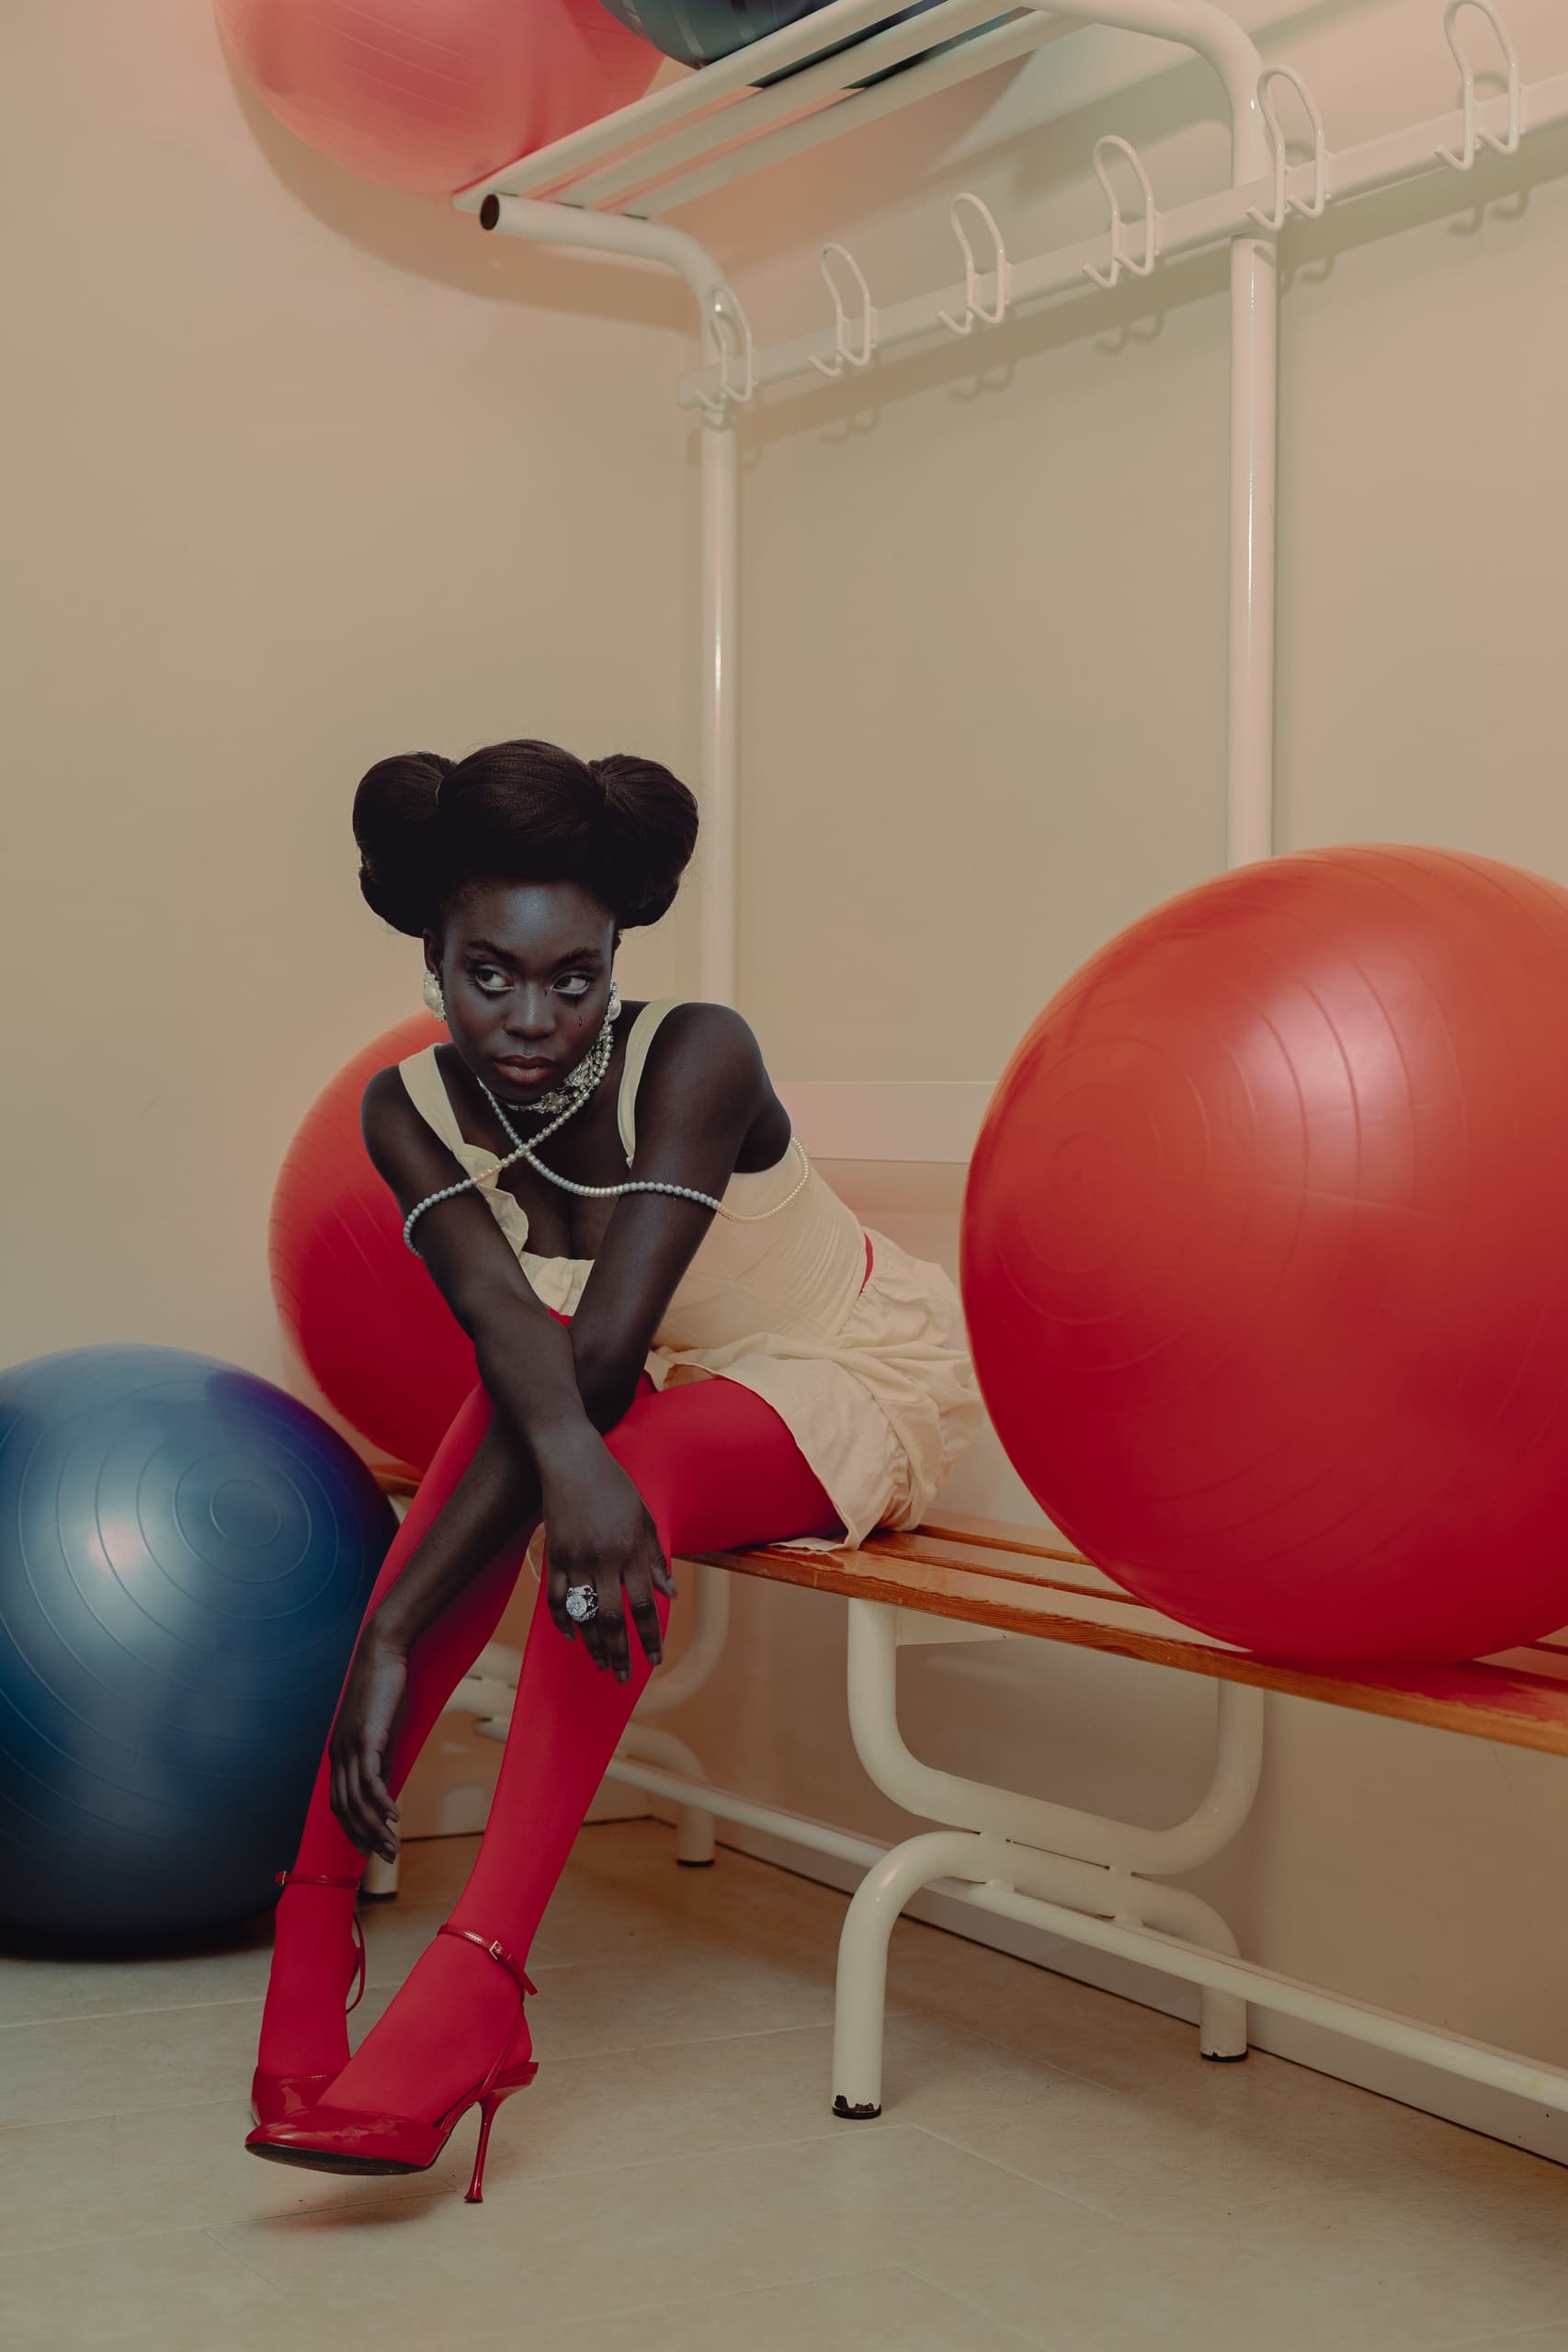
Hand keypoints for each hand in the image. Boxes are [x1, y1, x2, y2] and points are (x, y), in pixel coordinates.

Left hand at [329, 1618, 407, 1863]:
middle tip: (386, 1857)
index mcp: (339, 1755)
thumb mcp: (381, 1733)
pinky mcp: (366, 1739)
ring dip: (375, 1828)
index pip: (340, 1804)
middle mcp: (338, 1755)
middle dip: (365, 1838)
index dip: (352, 1830)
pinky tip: (393, 1817)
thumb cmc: (383, 1692)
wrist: (381, 1656)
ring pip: (357, 1801)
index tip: (368, 1850)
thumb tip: (386, 1791)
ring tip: (392, 1847)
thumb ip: (381, 1762)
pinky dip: (381, 1803)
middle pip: (345, 1809)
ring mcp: (350, 1748)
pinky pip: (370, 1780)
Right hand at [542, 1439, 677, 1682]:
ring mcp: (575, 1559)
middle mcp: (603, 1560)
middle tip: (623, 1677)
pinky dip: (562, 1621)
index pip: (643, 1606)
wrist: (572, 1461)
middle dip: (619, 1652)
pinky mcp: (553, 1555)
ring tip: (601, 1664)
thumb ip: (655, 1559)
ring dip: (592, 1644)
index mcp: (630, 1551)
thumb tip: (670, 1595)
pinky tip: (571, 1636)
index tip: (654, 1660)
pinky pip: (556, 1598)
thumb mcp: (644, 1518)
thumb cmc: (614, 1486)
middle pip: (610, 1619)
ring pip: (582, 1614)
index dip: (649, 1637)